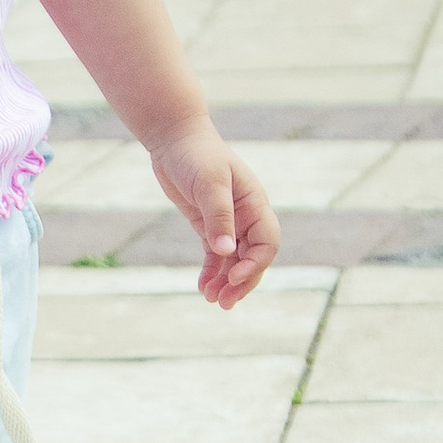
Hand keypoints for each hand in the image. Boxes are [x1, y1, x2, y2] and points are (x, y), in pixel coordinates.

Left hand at [149, 118, 280, 310]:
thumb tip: (226, 251)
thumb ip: (219, 217)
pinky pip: (216, 255)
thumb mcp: (209, 183)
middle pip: (253, 258)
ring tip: (212, 300)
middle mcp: (246, 216)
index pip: (267, 242)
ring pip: (234, 260)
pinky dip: (211, 272)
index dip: (254, 263)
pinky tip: (203, 286)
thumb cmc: (197, 155)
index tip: (232, 276)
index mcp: (255, 204)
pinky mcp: (209, 225)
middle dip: (241, 282)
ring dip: (225, 282)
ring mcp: (229, 222)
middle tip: (224, 302)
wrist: (175, 139)